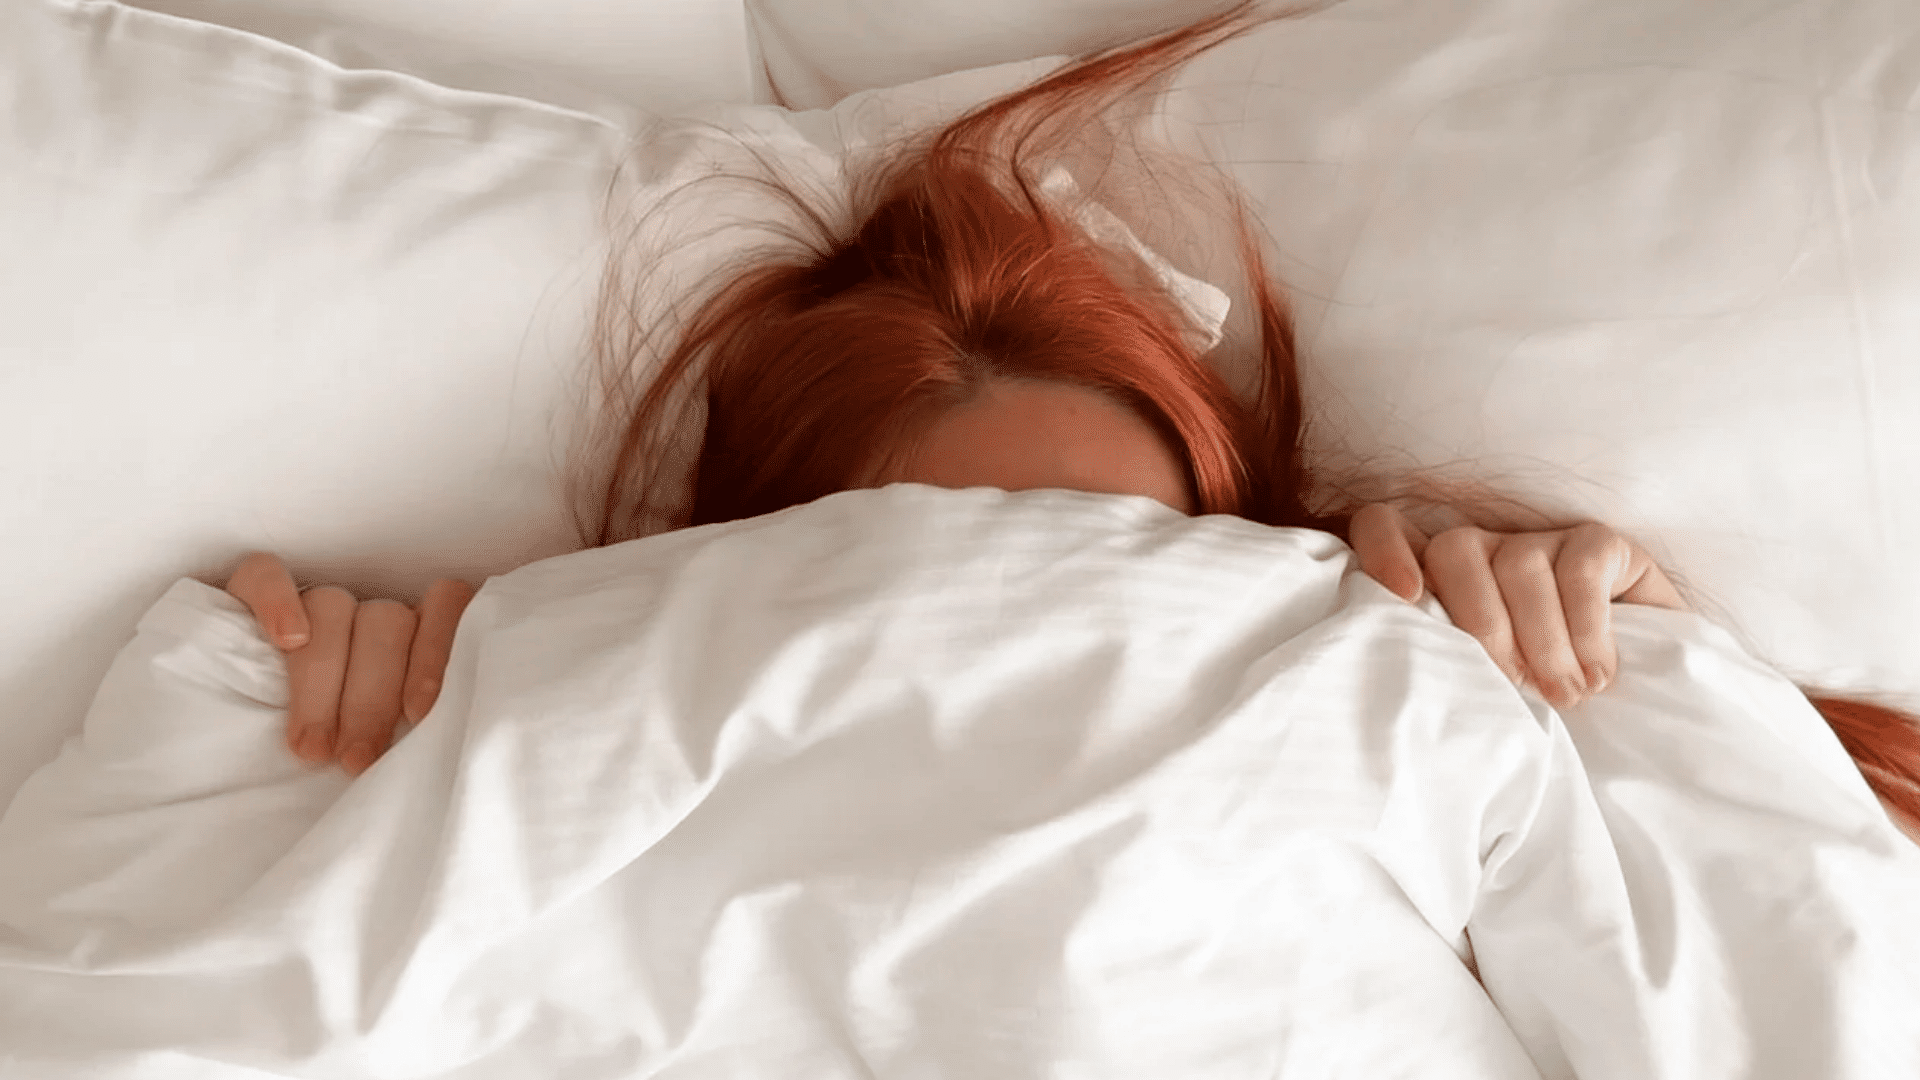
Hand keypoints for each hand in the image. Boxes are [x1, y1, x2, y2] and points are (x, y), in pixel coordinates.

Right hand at [224, 552, 476, 775]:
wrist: (241, 725)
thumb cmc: (350, 743)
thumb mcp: (392, 735)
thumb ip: (417, 724)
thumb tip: (432, 748)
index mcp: (418, 633)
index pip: (444, 607)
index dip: (436, 655)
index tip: (418, 714)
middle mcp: (370, 608)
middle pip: (385, 624)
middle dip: (371, 699)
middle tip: (355, 759)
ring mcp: (313, 594)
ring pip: (332, 606)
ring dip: (323, 676)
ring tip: (313, 746)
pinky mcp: (252, 585)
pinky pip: (268, 574)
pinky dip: (278, 603)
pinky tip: (285, 640)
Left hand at [1349, 503, 1691, 709]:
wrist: (1641, 700)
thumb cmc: (1538, 700)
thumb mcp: (1482, 689)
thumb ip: (1444, 669)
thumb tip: (1416, 687)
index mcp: (1436, 580)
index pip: (1383, 526)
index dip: (1383, 550)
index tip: (1406, 596)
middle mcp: (1482, 550)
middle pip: (1454, 551)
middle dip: (1481, 625)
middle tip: (1515, 685)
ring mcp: (1539, 540)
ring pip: (1519, 566)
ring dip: (1542, 641)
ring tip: (1566, 695)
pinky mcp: (1597, 542)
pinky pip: (1579, 570)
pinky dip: (1586, 629)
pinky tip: (1597, 672)